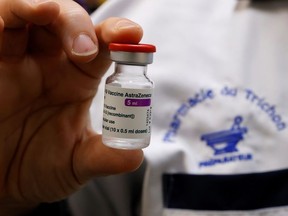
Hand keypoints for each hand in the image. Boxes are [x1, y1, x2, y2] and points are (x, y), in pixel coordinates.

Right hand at [0, 0, 142, 214]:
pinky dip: (11, 15)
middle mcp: (53, 63)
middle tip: (86, 50)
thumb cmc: (40, 167)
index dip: (118, 36)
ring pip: (34, 14)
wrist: (3, 181)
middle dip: (80, 25)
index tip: (133, 34)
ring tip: (51, 16)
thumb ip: (104, 157)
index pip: (103, 47)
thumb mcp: (78, 163)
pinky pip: (0, 26)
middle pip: (70, 22)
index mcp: (80, 80)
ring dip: (47, 10)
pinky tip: (21, 17)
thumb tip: (135, 156)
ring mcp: (21, 59)